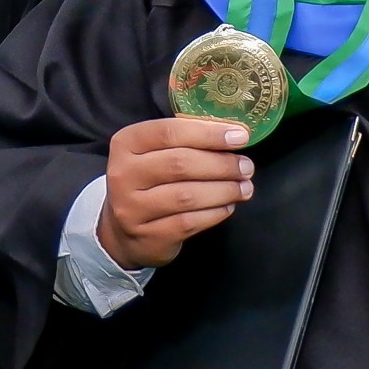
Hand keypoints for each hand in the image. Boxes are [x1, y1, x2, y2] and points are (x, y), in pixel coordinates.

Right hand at [97, 117, 251, 269]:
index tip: (240, 136)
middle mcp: (123, 175)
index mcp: (126, 143)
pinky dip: (215, 213)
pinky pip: (189, 223)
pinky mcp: (148, 236)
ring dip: (224, 190)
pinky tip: (228, 206)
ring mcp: (132, 209)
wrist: (122, 232)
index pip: (169, 132)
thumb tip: (234, 134)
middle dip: (221, 164)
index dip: (209, 133)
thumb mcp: (154, 153)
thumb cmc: (148, 182)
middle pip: (180, 164)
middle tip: (246, 167)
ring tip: (244, 187)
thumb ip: (186, 140)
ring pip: (187, 196)